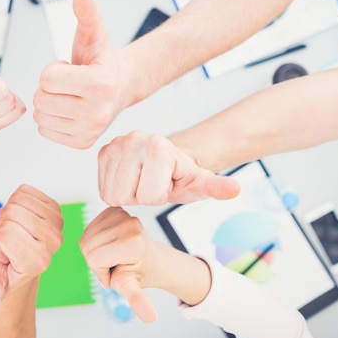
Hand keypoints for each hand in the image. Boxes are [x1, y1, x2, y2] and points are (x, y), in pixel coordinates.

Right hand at [0, 185, 62, 322]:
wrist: (19, 262)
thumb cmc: (4, 272)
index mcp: (38, 261)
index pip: (6, 233)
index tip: (4, 254)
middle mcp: (53, 243)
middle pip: (12, 212)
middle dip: (3, 224)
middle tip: (9, 241)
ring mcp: (57, 225)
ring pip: (18, 200)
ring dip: (10, 212)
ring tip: (15, 231)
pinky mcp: (55, 209)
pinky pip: (25, 190)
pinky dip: (18, 201)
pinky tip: (22, 219)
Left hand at [33, 0, 129, 148]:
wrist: (121, 88)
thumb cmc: (101, 60)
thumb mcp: (94, 34)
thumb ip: (87, 14)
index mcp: (100, 84)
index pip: (46, 79)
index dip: (53, 69)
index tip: (70, 68)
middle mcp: (98, 112)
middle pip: (41, 99)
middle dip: (48, 87)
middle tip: (68, 83)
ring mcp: (91, 131)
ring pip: (40, 116)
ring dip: (48, 103)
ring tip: (69, 95)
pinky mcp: (82, 143)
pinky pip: (44, 130)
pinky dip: (51, 119)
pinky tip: (68, 110)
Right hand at [79, 207, 158, 322]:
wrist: (150, 258)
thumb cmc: (139, 273)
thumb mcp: (134, 288)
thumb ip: (138, 301)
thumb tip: (151, 318)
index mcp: (133, 243)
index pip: (93, 258)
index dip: (100, 271)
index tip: (115, 274)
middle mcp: (129, 223)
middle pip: (87, 245)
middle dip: (96, 260)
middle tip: (113, 264)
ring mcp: (122, 213)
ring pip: (86, 235)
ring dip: (95, 249)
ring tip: (112, 254)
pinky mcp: (115, 209)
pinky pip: (91, 225)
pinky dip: (96, 237)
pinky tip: (110, 242)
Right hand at [98, 131, 239, 205]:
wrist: (166, 160)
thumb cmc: (181, 175)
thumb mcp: (200, 183)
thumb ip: (216, 186)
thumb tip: (235, 189)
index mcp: (159, 147)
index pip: (149, 197)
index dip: (159, 198)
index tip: (166, 185)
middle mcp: (134, 139)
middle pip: (126, 195)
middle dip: (140, 196)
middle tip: (152, 185)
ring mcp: (116, 143)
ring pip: (111, 193)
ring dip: (127, 194)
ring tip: (141, 182)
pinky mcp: (103, 151)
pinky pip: (102, 187)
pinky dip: (115, 188)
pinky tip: (129, 180)